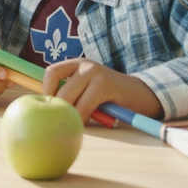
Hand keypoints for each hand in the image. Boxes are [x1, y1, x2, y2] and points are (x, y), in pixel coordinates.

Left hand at [43, 58, 162, 123]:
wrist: (141, 96)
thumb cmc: (110, 98)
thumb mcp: (86, 90)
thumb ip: (70, 92)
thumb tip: (46, 106)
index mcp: (76, 64)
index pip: (51, 73)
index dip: (47, 92)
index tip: (53, 107)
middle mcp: (84, 65)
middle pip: (60, 90)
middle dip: (60, 109)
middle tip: (64, 120)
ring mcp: (95, 73)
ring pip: (70, 98)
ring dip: (71, 115)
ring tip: (76, 122)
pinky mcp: (105, 84)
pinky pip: (85, 105)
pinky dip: (83, 117)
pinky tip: (88, 121)